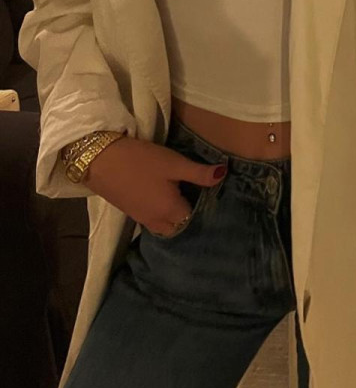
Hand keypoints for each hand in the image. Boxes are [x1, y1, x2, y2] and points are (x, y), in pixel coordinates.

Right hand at [84, 135, 226, 236]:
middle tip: (198, 198)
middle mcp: (157, 222)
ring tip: (182, 197)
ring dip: (175, 217)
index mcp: (171, 212)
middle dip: (189, 217)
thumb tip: (224, 175)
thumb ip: (199, 173)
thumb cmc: (141, 161)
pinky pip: (153, 221)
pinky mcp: (131, 213)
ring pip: (166, 226)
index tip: (210, 195)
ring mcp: (142, 219)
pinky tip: (163, 197)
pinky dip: (161, 214)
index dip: (204, 208)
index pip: (194, 219)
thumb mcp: (173, 163)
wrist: (99, 160)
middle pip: (180, 227)